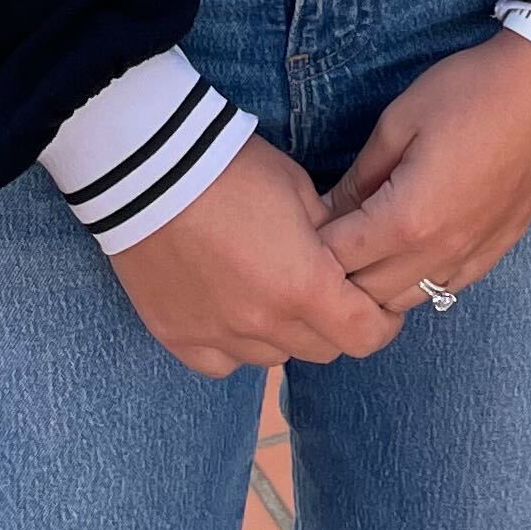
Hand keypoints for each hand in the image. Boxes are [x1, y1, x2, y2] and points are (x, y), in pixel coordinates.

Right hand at [111, 138, 402, 378]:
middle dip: (336, 324)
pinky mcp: (177, 336)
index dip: (382, 323)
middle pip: (322, 350)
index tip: (380, 306)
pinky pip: (221, 362)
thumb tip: (343, 260)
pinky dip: (234, 344)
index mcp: (304, 286)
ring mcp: (218, 336)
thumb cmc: (232, 167)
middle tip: (329, 293)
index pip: (365, 335)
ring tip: (273, 293)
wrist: (147, 167)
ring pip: (272, 357)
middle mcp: (263, 324)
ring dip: (284, 333)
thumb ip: (330, 236)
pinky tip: (232, 310)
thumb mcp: (300, 190)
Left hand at [318, 33, 530, 312]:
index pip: (337, 260)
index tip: (299, 224)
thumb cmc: (470, 91)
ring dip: (377, 284)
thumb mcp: (399, 121)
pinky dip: (419, 279)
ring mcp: (473, 256)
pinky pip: (447, 287)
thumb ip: (361, 175)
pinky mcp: (497, 250)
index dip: (309, 245)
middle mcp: (440, 251)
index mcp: (407, 219)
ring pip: (407, 300)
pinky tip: (412, 250)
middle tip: (325, 239)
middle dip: (336, 274)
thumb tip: (329, 208)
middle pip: (367, 294)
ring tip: (364, 250)